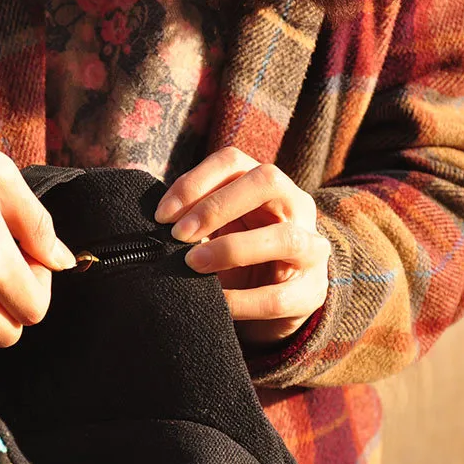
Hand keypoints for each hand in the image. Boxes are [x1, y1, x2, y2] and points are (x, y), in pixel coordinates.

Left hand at [155, 147, 329, 344]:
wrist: (275, 299)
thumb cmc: (235, 254)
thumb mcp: (216, 228)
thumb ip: (191, 219)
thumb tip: (151, 222)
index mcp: (265, 184)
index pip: (232, 161)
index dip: (194, 181)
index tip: (161, 215)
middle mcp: (295, 205)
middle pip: (267, 181)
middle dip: (215, 206)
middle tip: (178, 235)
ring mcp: (311, 247)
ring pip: (286, 237)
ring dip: (232, 248)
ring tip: (192, 264)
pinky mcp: (312, 291)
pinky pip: (279, 296)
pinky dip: (242, 301)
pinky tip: (216, 303)